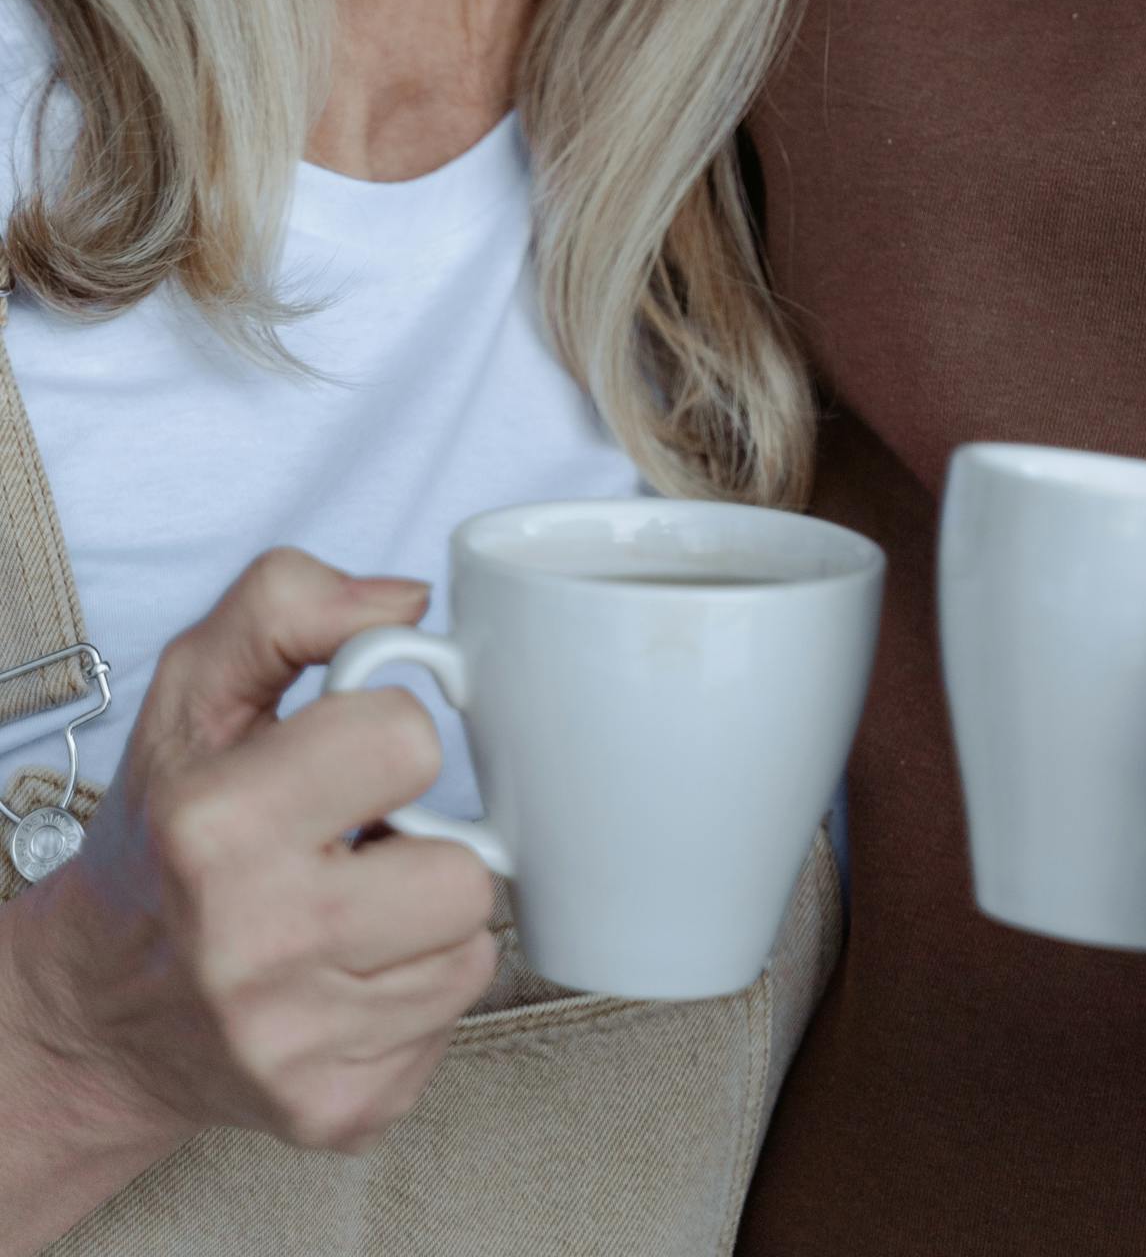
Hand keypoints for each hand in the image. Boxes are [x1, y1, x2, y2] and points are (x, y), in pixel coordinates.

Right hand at [0, 548, 498, 1199]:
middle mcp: (253, 946)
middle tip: (357, 848)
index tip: (345, 760)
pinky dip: (413, 997)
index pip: (409, 743)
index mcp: (218, 828)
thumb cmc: (163, 832)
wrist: (101, 1006)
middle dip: (422, 847)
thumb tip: (405, 604)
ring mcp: (295, 1045)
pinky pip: (451, 1028)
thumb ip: (290, 604)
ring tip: (352, 911)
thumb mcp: (194, 689)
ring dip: (427, 925)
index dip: (388, 737)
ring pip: (472, 953)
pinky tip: (346, 977)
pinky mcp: (334, 1113)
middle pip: (465, 873)